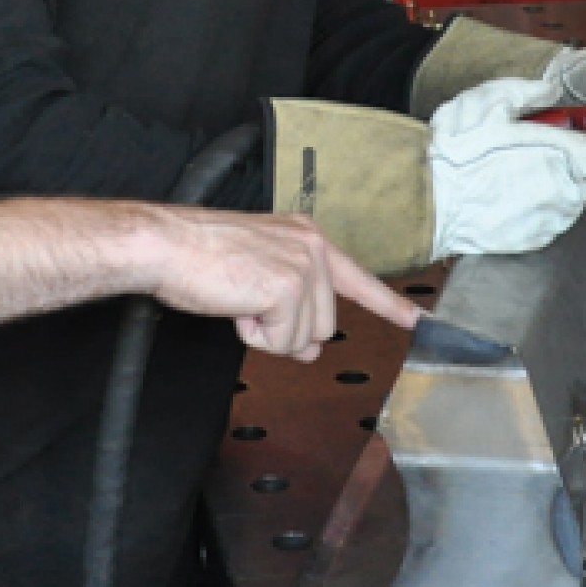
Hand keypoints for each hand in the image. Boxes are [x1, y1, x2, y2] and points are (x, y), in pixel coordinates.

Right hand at [138, 206, 418, 359]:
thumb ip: (294, 305)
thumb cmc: (199, 255)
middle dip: (287, 329)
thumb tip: (310, 349)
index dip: (390, 305)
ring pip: (306, 338)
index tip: (419, 322)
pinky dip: (255, 338)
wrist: (167, 244)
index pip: (359, 278)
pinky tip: (237, 307)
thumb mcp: (258, 273)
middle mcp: (313, 248)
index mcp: (307, 237)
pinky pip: (282, 343)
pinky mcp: (289, 289)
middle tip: (249, 305)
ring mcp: (305, 267)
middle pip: (325, 324)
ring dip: (270, 334)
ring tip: (240, 301)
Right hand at [427, 76, 585, 259]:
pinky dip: (541, 202)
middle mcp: (565, 193)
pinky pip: (552, 215)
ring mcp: (552, 220)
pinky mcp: (537, 239)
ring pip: (572, 195)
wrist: (427, 203)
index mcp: (563, 156)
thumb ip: (529, 92)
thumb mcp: (490, 102)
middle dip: (580, 159)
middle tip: (547, 144)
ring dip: (558, 180)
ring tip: (518, 166)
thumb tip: (551, 91)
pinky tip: (511, 189)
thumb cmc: (456, 156)